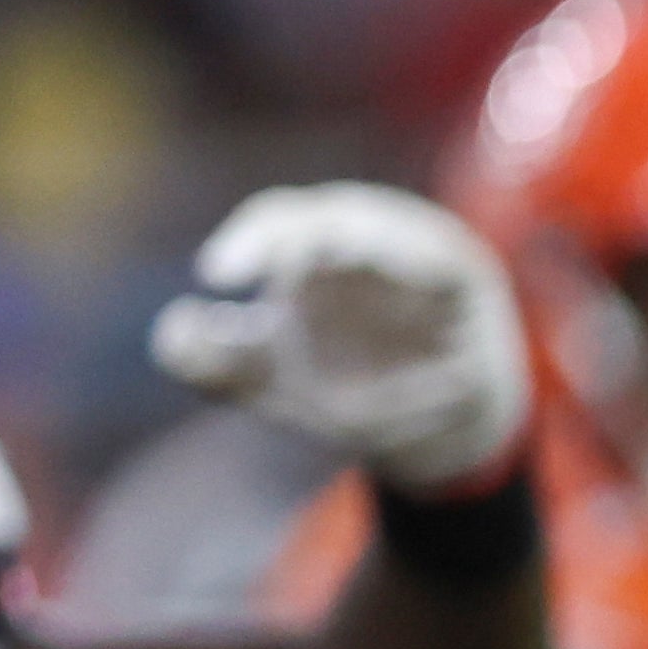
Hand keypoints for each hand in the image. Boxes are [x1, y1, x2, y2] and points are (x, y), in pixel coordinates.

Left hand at [152, 186, 530, 492]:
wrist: (435, 431)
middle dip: (306, 236)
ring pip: (403, 237)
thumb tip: (176, 331)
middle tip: (280, 269)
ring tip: (332, 256)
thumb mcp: (271, 382)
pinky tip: (402, 297)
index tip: (212, 277)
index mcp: (318, 245)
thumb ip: (212, 364)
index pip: (281, 220)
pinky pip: (449, 275)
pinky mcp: (471, 291)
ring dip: (372, 250)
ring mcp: (430, 259)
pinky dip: (425, 279)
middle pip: (339, 217)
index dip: (248, 240)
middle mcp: (375, 237)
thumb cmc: (348, 384)